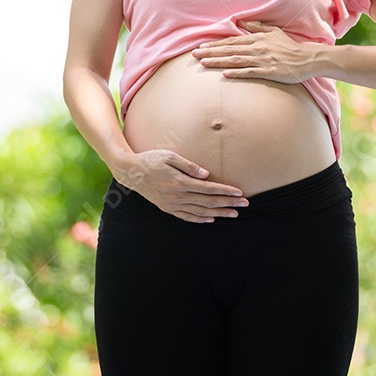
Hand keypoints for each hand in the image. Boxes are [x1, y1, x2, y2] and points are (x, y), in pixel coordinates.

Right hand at [112, 149, 248, 223]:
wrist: (131, 173)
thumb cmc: (151, 160)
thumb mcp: (170, 156)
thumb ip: (189, 165)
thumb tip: (207, 174)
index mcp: (180, 182)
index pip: (209, 189)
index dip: (225, 191)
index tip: (239, 192)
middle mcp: (177, 196)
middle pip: (208, 202)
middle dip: (228, 203)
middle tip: (245, 204)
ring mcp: (172, 204)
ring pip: (200, 212)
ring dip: (219, 213)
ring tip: (234, 213)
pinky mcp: (167, 208)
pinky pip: (187, 217)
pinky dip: (200, 219)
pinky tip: (211, 219)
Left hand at [191, 21, 313, 83]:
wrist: (307, 59)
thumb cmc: (290, 46)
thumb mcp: (274, 32)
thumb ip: (257, 27)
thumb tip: (242, 22)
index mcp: (257, 38)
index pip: (232, 41)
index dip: (215, 44)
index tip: (201, 46)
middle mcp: (258, 48)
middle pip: (230, 50)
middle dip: (211, 52)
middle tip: (194, 54)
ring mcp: (263, 60)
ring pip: (236, 60)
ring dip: (218, 62)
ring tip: (203, 63)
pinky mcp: (269, 72)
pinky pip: (250, 72)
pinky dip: (236, 73)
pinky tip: (224, 75)